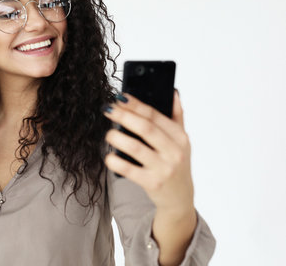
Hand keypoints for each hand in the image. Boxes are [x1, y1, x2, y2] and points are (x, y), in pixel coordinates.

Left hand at [102, 90, 193, 213]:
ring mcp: (163, 168)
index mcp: (180, 137)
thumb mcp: (182, 142)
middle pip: (145, 128)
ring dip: (118, 137)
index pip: (155, 116)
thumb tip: (173, 93)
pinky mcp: (152, 183)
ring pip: (135, 148)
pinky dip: (116, 162)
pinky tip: (109, 156)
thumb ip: (177, 117)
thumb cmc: (176, 165)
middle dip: (124, 116)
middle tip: (108, 109)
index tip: (120, 98)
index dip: (136, 105)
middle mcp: (174, 152)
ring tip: (108, 134)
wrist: (180, 199)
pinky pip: (129, 170)